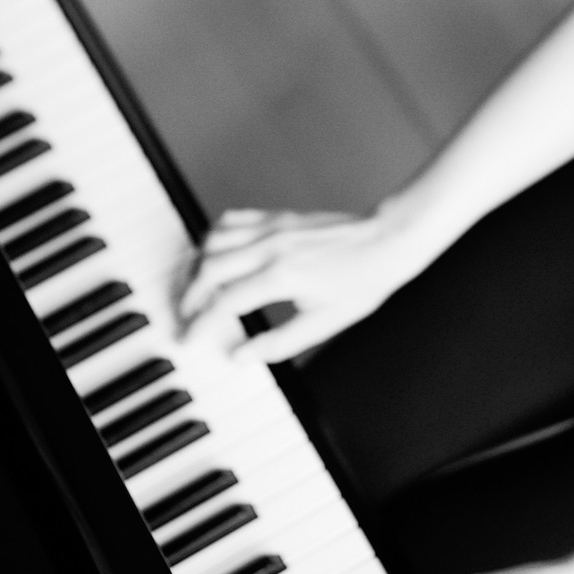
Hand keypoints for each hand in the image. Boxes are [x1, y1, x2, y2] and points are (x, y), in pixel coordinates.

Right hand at [175, 205, 435, 362]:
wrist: (387, 240)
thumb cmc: (362, 280)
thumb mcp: (323, 324)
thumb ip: (277, 343)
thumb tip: (241, 356)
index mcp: (281, 277)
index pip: (224, 303)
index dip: (199, 324)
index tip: (188, 338)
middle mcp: (270, 248)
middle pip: (207, 269)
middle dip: (189, 297)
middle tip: (186, 318)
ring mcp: (272, 228)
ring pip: (212, 240)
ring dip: (196, 266)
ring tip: (195, 289)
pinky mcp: (277, 217)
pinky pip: (231, 221)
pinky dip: (214, 238)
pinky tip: (216, 255)